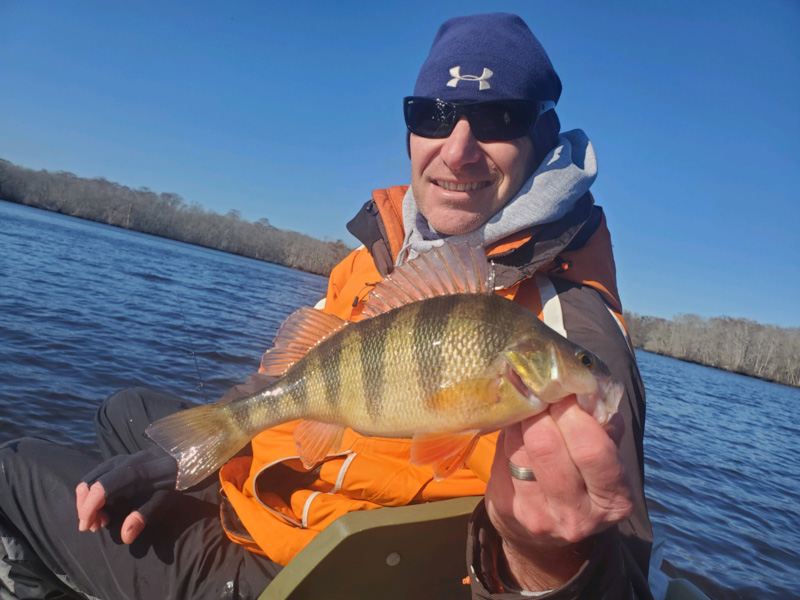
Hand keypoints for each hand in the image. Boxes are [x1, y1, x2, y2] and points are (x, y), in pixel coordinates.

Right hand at [75, 446, 177, 543]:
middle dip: (85, 507)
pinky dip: (93, 493)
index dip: (89, 508)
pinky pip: (97, 476)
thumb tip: (125, 536)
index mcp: (132, 472)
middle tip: (95, 527)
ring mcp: (118, 459)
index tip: (86, 526)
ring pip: (90, 479)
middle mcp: (120, 462)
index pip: (100, 488)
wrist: (181, 458)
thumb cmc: (173, 481)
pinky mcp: (117, 461)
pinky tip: (104, 507)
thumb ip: (144, 516)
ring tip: (100, 520)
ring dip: (87, 501)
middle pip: (89, 483)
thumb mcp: (163, 500)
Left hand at [485, 396, 632, 590]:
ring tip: (526, 405)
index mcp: (612, 498)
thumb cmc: (581, 478)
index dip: (573, 411)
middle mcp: (576, 514)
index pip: (591, 448)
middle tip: (538, 391)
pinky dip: (507, 434)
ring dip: (520, 419)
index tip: (563, 388)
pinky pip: (502, 456)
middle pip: (547, 446)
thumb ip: (602, 423)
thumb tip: (588, 384)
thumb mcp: (605, 456)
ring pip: (519, 448)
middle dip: (540, 410)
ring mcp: (537, 515)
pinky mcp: (507, 509)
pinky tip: (513, 427)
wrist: (545, 531)